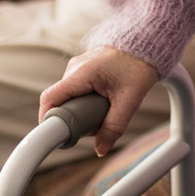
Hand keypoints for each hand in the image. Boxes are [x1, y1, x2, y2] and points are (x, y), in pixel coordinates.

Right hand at [39, 46, 159, 156]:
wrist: (147, 46)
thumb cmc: (139, 67)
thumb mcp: (129, 101)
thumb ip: (114, 127)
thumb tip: (100, 149)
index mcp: (81, 72)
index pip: (50, 98)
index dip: (47, 119)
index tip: (54, 136)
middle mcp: (75, 68)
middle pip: (60, 101)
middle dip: (72, 118)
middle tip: (91, 126)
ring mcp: (78, 67)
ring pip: (69, 96)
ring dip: (80, 110)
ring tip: (103, 111)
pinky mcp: (84, 69)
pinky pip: (76, 90)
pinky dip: (85, 101)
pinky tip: (102, 103)